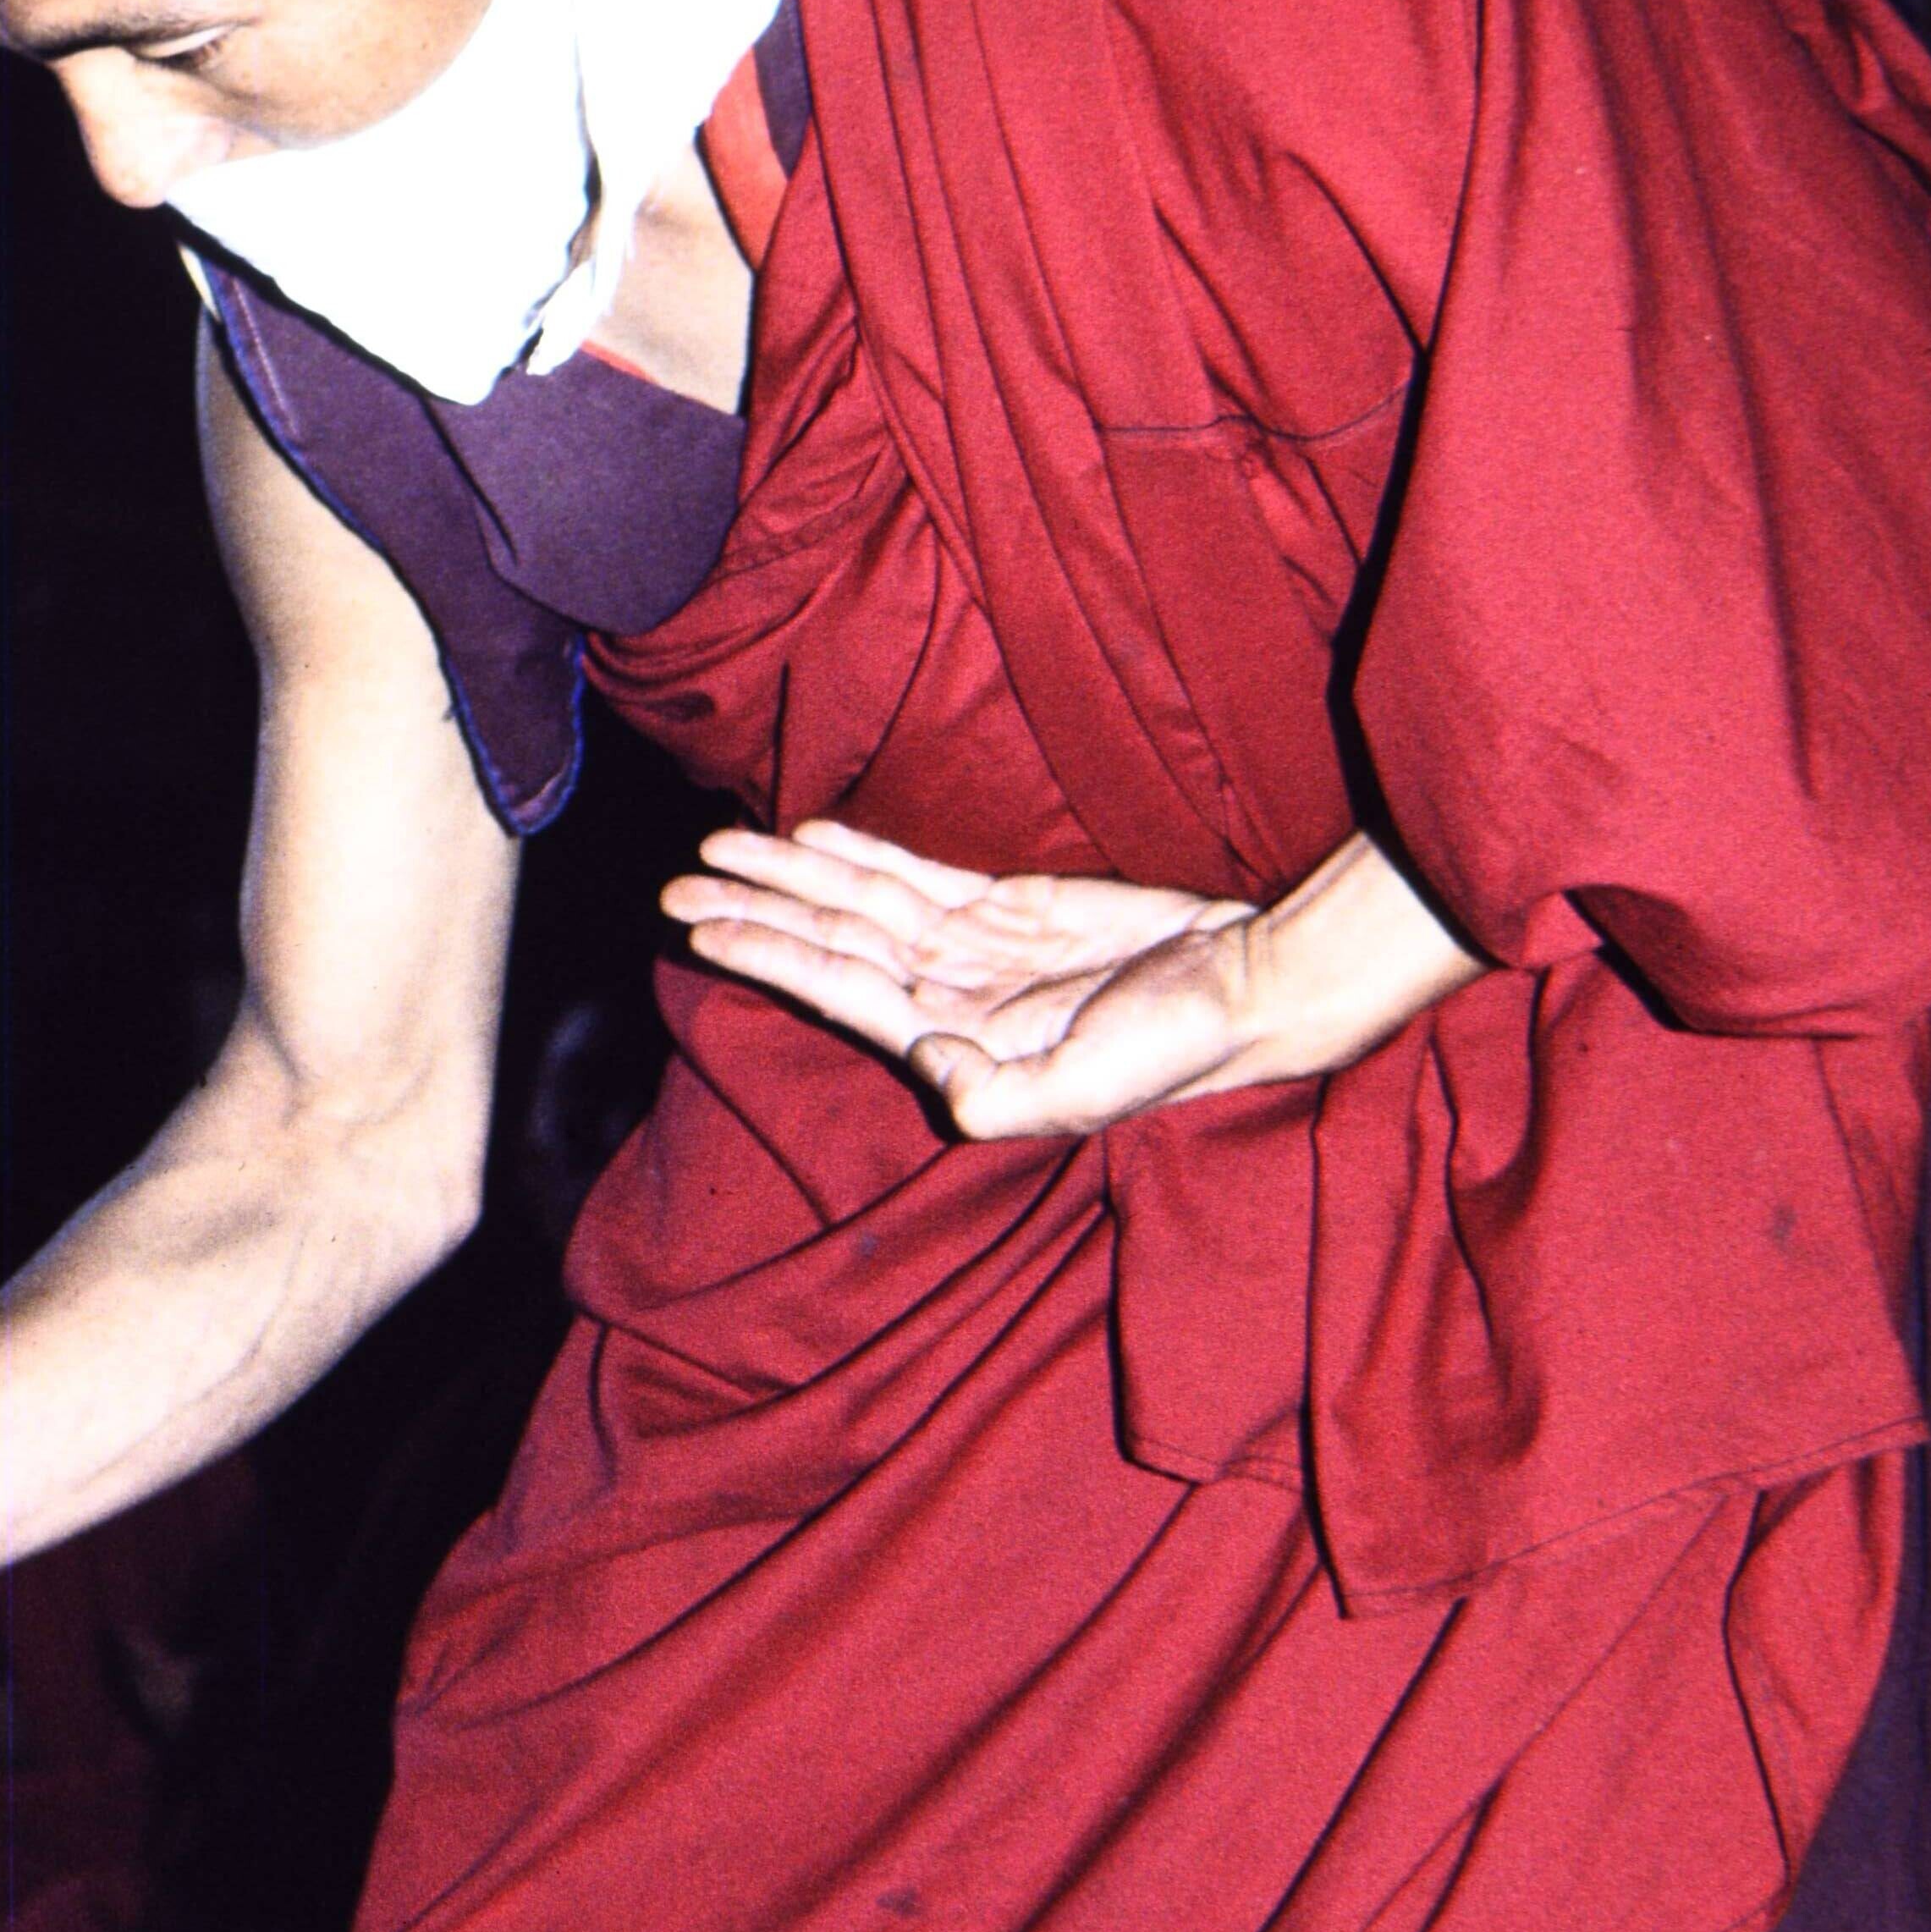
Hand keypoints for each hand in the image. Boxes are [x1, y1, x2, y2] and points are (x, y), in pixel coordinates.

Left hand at [662, 819, 1477, 1137]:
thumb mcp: (1093, 1090)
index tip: (699, 926)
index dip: (768, 954)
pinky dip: (864, 854)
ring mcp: (981, 952)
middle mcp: (953, 996)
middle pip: (833, 942)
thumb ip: (1006, 1096)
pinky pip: (921, 878)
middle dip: (755, 909)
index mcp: (959, 1042)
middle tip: (673, 879)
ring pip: (865, 904)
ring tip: (718, 845)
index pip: (840, 989)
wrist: (1257, 987)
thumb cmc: (1182, 1051)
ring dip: (793, 875)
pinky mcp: (1016, 910)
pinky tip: (812, 835)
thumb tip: (931, 1067)